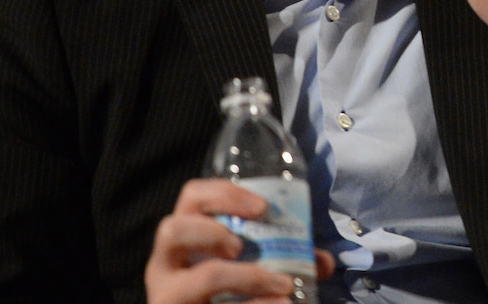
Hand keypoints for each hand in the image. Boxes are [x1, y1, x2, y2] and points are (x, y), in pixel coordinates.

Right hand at [145, 178, 334, 303]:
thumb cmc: (225, 292)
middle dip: (210, 232)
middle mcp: (165, 266)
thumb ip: (286, 259)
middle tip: (243, 245)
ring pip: (184, 285)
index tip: (261, 207)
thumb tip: (323, 261)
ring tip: (278, 283)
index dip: (222, 194)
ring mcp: (168, 298)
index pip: (191, 197)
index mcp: (184, 239)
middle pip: (171, 231)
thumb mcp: (250, 268)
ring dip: (238, 280)